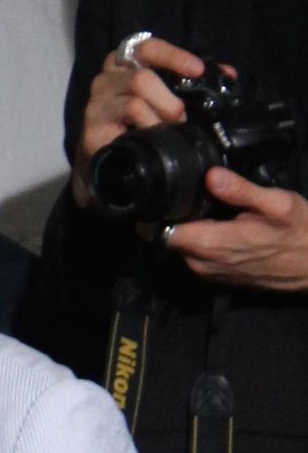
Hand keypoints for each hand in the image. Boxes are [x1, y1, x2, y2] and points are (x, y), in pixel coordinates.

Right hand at [71, 34, 199, 210]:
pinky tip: (150, 141)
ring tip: (165, 133)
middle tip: (181, 119)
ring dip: (159, 119)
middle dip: (170, 101)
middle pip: (142, 78)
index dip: (173, 55)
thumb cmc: (143, 129)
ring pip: (135, 101)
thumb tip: (228, 74)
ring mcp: (97, 105)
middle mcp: (106, 81)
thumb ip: (192, 86)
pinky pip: (125, 126)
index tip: (197, 70)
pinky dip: (146, 131)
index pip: (145, 47)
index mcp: (125, 67)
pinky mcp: (92, 130)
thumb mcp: (167, 102)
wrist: (114, 170)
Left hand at [166, 174, 307, 293]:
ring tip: (205, 206)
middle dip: (173, 216)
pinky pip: (196, 255)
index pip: (162, 231)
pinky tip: (219, 224)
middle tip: (188, 193)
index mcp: (213, 245)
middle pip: (168, 236)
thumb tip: (211, 176)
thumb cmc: (301, 233)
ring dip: (188, 227)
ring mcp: (211, 273)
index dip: (158, 211)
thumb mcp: (278, 204)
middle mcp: (205, 264)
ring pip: (181, 246)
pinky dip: (200, 240)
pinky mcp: (219, 276)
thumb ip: (242, 191)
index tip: (163, 192)